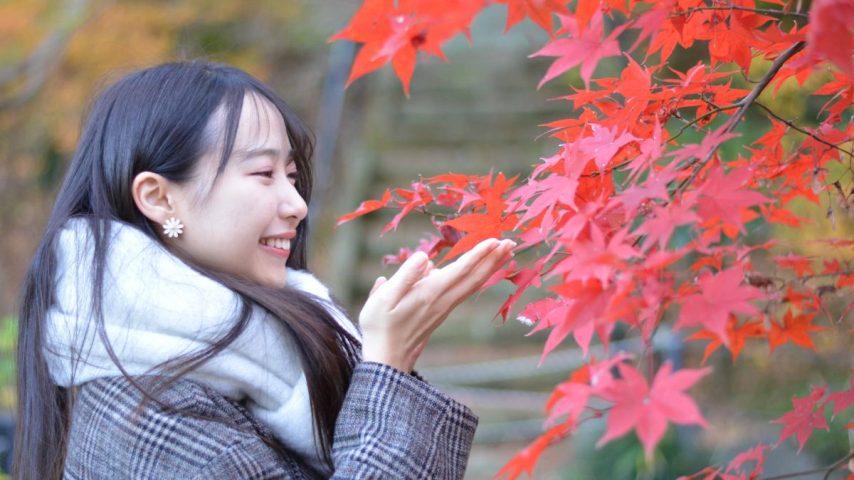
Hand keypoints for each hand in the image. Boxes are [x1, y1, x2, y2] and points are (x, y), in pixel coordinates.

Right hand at [359, 238, 514, 371]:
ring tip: (504, 253)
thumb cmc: (380, 327)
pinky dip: (478, 278)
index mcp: (430, 293)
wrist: (387, 360)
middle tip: (512, 242)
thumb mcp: (383, 299)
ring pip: (473, 284)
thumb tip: (424, 257)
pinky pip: (465, 290)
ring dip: (490, 268)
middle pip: (475, 277)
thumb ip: (404, 276)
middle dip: (494, 258)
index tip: (495, 240)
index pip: (461, 270)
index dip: (479, 254)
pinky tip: (480, 271)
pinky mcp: (441, 311)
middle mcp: (443, 300)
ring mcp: (444, 307)